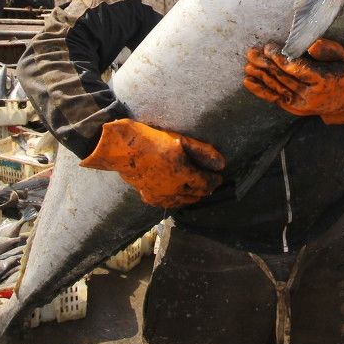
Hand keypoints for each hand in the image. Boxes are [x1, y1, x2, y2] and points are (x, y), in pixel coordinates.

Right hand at [81, 119, 224, 208]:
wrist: (121, 148)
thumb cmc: (151, 140)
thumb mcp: (180, 140)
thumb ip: (203, 152)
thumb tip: (222, 164)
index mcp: (183, 174)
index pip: (206, 183)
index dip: (215, 180)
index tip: (219, 177)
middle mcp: (173, 189)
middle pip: (196, 195)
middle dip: (205, 189)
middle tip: (210, 184)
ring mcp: (160, 196)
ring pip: (183, 202)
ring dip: (192, 197)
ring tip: (197, 190)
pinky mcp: (148, 197)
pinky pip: (168, 203)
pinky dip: (177, 200)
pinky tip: (177, 194)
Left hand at [243, 39, 343, 124]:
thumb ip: (330, 49)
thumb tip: (311, 45)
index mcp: (323, 80)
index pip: (297, 68)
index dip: (280, 58)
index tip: (268, 47)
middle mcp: (311, 95)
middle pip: (283, 78)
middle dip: (265, 64)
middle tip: (251, 52)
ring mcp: (302, 104)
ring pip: (276, 88)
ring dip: (260, 76)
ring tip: (247, 64)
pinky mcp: (295, 109)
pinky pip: (275, 99)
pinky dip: (260, 90)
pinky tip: (248, 81)